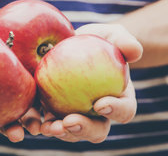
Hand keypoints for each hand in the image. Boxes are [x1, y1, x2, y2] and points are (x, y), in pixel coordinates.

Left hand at [40, 23, 140, 142]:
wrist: (72, 44)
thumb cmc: (97, 40)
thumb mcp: (112, 34)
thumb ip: (124, 41)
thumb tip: (135, 51)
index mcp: (119, 100)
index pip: (124, 110)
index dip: (116, 111)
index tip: (100, 104)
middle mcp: (98, 115)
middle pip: (97, 130)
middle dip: (84, 130)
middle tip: (70, 121)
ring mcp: (75, 116)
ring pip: (71, 132)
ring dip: (60, 132)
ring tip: (49, 126)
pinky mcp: (53, 113)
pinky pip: (47, 123)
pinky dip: (39, 125)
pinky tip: (32, 123)